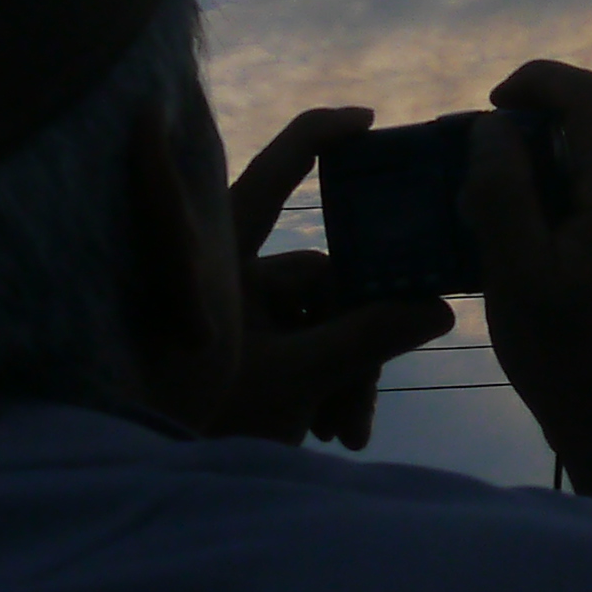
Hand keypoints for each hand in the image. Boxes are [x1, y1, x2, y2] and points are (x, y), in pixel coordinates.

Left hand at [196, 106, 451, 446]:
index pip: (271, 175)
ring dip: (344, 373)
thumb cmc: (199, 414)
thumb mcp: (294, 378)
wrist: (153, 472)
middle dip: (357, 336)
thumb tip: (438, 308)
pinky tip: (336, 431)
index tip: (365, 120)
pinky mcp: (247, 346)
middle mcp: (231, 273)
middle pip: (325, 277)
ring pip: (322, 319)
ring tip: (345, 433)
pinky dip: (325, 384)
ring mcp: (240, 311)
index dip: (315, 137)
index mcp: (223, 258)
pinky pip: (305, 346)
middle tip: (365, 399)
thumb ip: (367, 339)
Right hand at [466, 59, 591, 493]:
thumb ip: (500, 192)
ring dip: (548, 179)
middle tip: (474, 186)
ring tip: (496, 229)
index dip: (536, 80)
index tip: (487, 105)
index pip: (590, 96)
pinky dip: (569, 209)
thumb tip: (494, 125)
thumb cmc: (566, 363)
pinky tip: (533, 256)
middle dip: (531, 141)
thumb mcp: (513, 276)